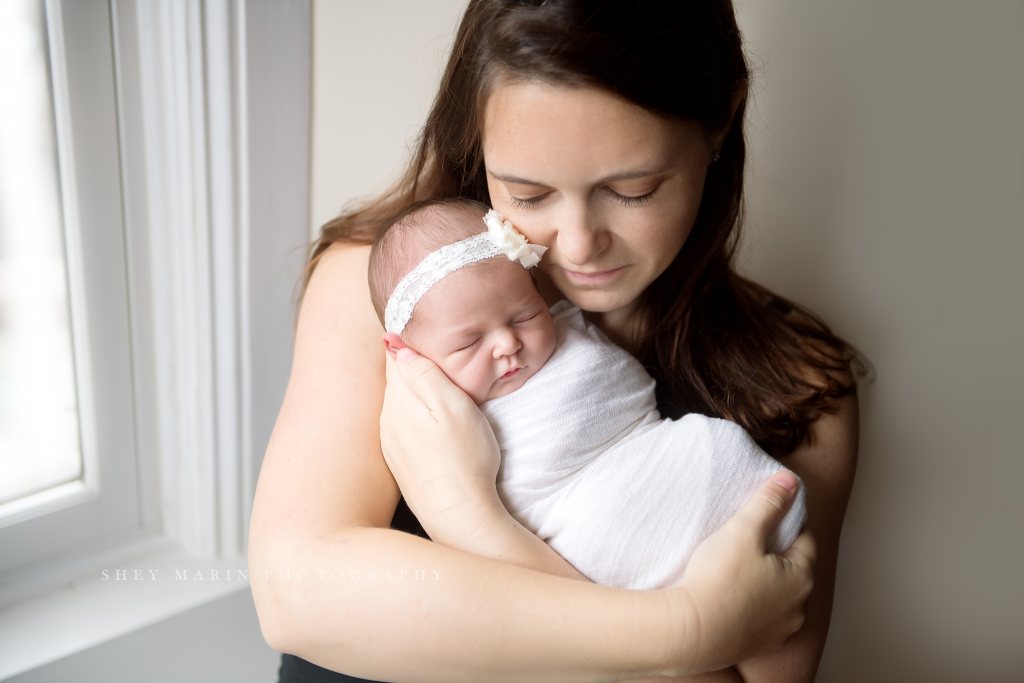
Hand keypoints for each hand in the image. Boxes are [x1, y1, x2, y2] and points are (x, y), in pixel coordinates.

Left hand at [379, 343, 503, 545]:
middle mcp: (387, 420)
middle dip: (410, 365)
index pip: (394, 357)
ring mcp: (391, 442)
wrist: (458, 514)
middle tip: (432, 349)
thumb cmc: (465, 459)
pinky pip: (402, 426)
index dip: (407, 341)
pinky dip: (415, 416)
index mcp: (398, 401)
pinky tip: (434, 424)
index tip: (418, 327)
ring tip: (437, 383)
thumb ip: (425, 374)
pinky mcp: (400, 461)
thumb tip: (397, 347)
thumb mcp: (453, 406)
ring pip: (400, 404)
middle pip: (395, 380)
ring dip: (414, 393)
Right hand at [658, 471, 816, 675]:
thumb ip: (768, 503)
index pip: (805, 540)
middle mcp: (797, 607)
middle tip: (749, 541)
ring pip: (777, 597)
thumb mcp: (743, 530)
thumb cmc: (718, 580)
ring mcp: (778, 630)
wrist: (691, 632)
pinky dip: (750, 607)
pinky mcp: (756, 646)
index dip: (786, 524)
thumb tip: (790, 480)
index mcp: (800, 577)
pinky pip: (760, 620)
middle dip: (776, 554)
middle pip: (793, 569)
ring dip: (764, 583)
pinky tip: (730, 597)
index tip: (766, 517)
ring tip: (736, 570)